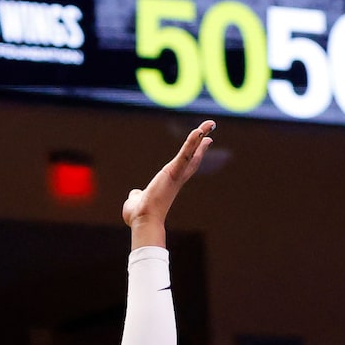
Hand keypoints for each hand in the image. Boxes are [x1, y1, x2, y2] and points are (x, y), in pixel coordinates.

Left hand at [122, 121, 213, 239]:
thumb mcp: (136, 201)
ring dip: (200, 136)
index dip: (194, 154)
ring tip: (209, 123)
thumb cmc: (139, 216)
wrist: (142, 221)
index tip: (203, 143)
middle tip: (210, 128)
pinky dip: (191, 142)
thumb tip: (134, 195)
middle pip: (193, 157)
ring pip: (191, 153)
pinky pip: (184, 154)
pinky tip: (198, 131)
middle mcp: (176, 179)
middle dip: (201, 142)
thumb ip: (137, 195)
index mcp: (169, 183)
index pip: (185, 166)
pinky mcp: (173, 173)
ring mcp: (176, 175)